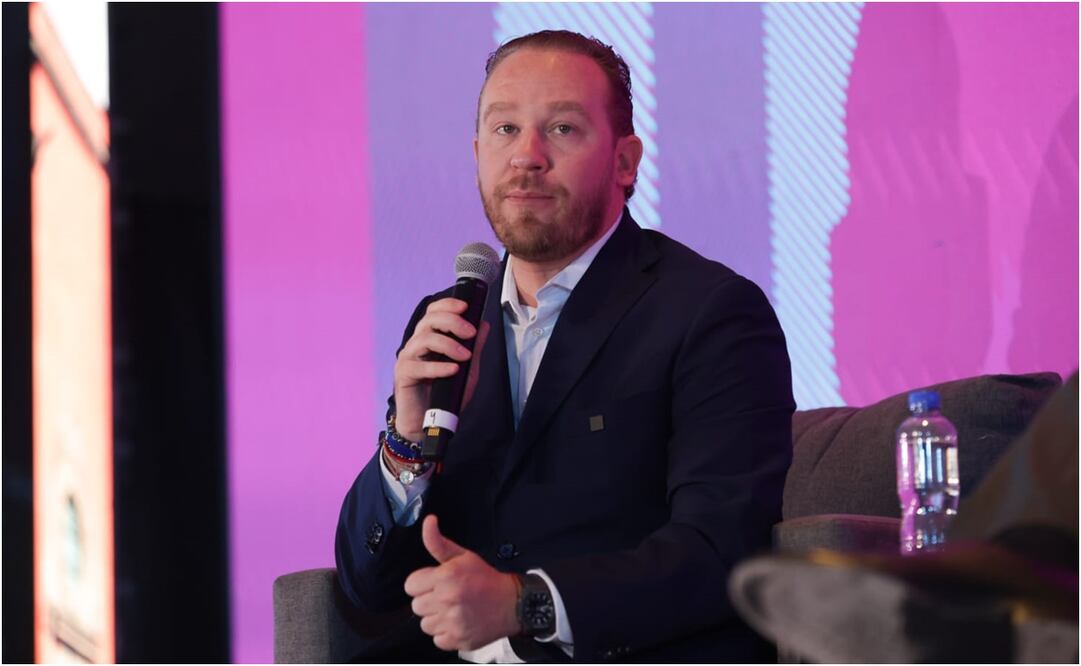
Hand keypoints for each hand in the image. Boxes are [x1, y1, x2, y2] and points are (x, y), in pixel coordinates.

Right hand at [393, 298, 489, 441]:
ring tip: (465, 356)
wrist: (429, 425)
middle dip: (452, 322)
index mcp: (429, 338)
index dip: (447, 305)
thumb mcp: (468, 369)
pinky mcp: (403, 375)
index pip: (433, 312)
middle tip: (470, 333)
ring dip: (448, 344)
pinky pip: (419, 366)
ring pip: (424, 339)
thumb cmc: (446, 396)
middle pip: (429, 320)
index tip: (466, 307)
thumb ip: (474, 348)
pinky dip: (438, 366)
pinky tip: (453, 370)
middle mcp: (416, 344)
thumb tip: (484, 325)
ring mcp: (408, 359)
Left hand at [404, 515, 520, 651]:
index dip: (421, 583)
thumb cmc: (486, 579)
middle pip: (416, 606)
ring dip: (436, 618)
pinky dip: (446, 633)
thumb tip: (428, 521)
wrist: (513, 603)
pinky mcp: (458, 639)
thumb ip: (437, 542)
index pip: (410, 585)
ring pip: (425, 624)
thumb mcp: (463, 555)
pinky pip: (437, 639)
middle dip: (429, 600)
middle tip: (447, 596)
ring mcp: (453, 621)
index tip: (434, 583)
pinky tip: (458, 622)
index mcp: (446, 576)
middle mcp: (448, 599)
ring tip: (453, 610)